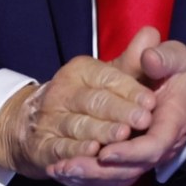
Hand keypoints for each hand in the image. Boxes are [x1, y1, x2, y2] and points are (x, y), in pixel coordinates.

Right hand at [0, 27, 158, 179]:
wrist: (33, 124)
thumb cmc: (86, 98)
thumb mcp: (107, 77)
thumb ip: (131, 61)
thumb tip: (151, 33)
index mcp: (81, 71)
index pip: (107, 78)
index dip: (131, 91)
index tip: (151, 101)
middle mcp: (62, 91)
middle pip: (93, 101)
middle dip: (119, 111)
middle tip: (143, 120)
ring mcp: (49, 118)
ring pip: (78, 125)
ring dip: (101, 131)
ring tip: (123, 136)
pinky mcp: (40, 145)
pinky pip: (59, 147)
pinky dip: (75, 151)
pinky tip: (92, 152)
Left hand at [46, 27, 185, 185]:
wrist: (184, 88)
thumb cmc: (177, 72)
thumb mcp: (176, 58)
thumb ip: (163, 57)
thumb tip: (148, 57)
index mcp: (173, 123)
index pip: (153, 147)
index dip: (129, 153)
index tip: (104, 152)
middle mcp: (160, 147)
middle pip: (131, 170)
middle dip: (99, 171)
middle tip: (67, 166)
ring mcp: (145, 156)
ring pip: (118, 177)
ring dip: (88, 177)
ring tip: (59, 169)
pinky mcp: (132, 159)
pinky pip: (110, 177)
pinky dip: (87, 177)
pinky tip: (62, 170)